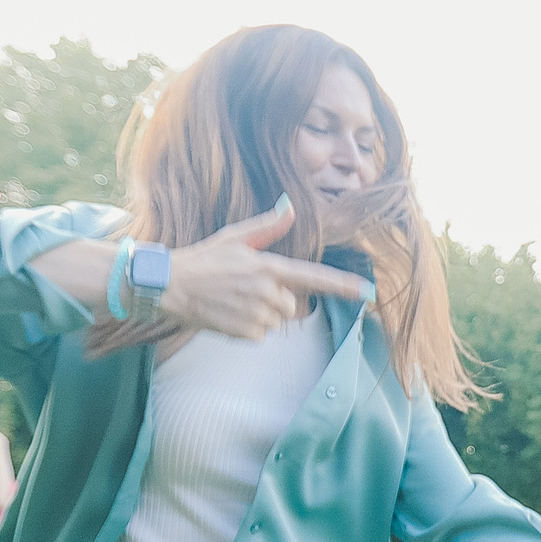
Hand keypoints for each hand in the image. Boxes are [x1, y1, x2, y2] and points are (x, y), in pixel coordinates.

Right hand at [158, 203, 368, 339]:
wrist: (171, 285)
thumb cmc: (205, 259)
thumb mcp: (236, 237)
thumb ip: (268, 227)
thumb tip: (290, 206)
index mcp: (270, 266)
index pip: (315, 277)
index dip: (343, 286)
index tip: (368, 293)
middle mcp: (268, 292)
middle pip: (292, 304)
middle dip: (275, 299)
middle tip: (244, 288)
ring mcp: (257, 314)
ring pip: (276, 320)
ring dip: (261, 314)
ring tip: (233, 300)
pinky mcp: (246, 333)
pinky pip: (261, 335)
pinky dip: (248, 328)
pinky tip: (228, 314)